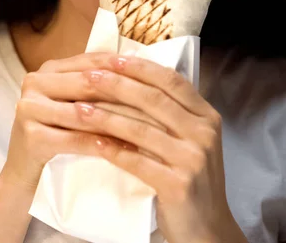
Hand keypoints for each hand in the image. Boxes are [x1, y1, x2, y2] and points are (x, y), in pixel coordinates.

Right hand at [0, 53, 146, 192]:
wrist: (26, 176)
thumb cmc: (59, 137)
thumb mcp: (77, 105)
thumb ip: (99, 85)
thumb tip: (148, 67)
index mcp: (49, 69)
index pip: (94, 60)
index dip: (128, 68)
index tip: (160, 79)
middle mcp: (34, 82)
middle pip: (90, 83)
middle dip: (128, 94)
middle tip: (162, 104)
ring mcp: (29, 108)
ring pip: (85, 112)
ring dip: (120, 120)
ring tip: (152, 129)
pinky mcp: (30, 136)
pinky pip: (76, 139)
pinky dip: (104, 144)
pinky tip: (128, 151)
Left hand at [69, 55, 247, 242]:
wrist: (207, 226)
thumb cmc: (190, 179)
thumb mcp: (190, 141)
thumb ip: (171, 114)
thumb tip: (131, 81)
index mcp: (207, 117)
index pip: (171, 81)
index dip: (140, 68)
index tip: (110, 59)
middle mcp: (204, 133)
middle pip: (153, 100)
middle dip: (116, 85)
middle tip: (86, 76)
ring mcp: (193, 159)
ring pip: (141, 129)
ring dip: (105, 116)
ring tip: (78, 109)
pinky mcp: (178, 184)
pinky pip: (137, 162)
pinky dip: (113, 151)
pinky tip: (92, 143)